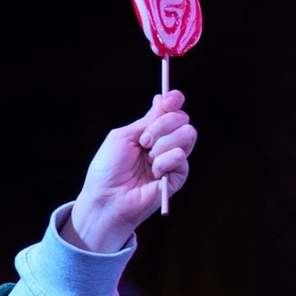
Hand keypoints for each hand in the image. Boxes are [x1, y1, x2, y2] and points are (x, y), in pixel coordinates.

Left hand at [66, 92, 193, 255]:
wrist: (107, 197)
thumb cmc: (108, 169)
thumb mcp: (124, 136)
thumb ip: (147, 120)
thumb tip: (162, 99)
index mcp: (150, 131)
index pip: (171, 110)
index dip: (174, 100)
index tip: (171, 98)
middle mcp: (164, 143)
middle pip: (182, 119)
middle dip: (163, 125)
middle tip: (144, 142)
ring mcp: (172, 159)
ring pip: (188, 134)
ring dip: (163, 144)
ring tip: (148, 159)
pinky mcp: (178, 176)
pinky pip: (181, 157)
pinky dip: (164, 162)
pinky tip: (154, 173)